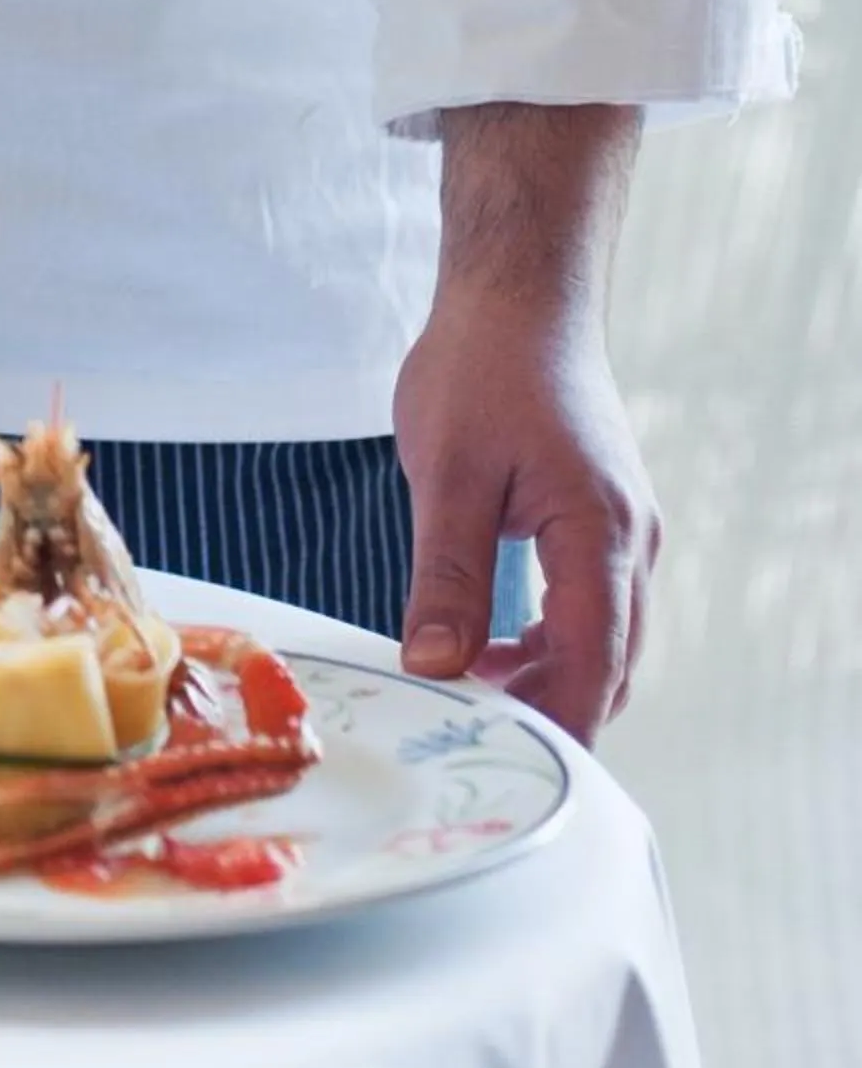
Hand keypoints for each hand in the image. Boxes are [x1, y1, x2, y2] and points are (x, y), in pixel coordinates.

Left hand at [394, 281, 659, 743]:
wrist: (518, 297)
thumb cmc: (480, 370)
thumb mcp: (445, 476)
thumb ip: (446, 577)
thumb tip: (436, 664)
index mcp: (599, 533)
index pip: (593, 663)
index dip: (559, 725)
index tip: (517, 770)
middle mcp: (631, 538)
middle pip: (609, 661)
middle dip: (552, 709)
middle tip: (473, 739)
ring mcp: (624, 526)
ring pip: (604, 634)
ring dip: (548, 673)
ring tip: (468, 687)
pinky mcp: (603, 514)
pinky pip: (592, 599)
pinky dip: (551, 635)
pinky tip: (489, 641)